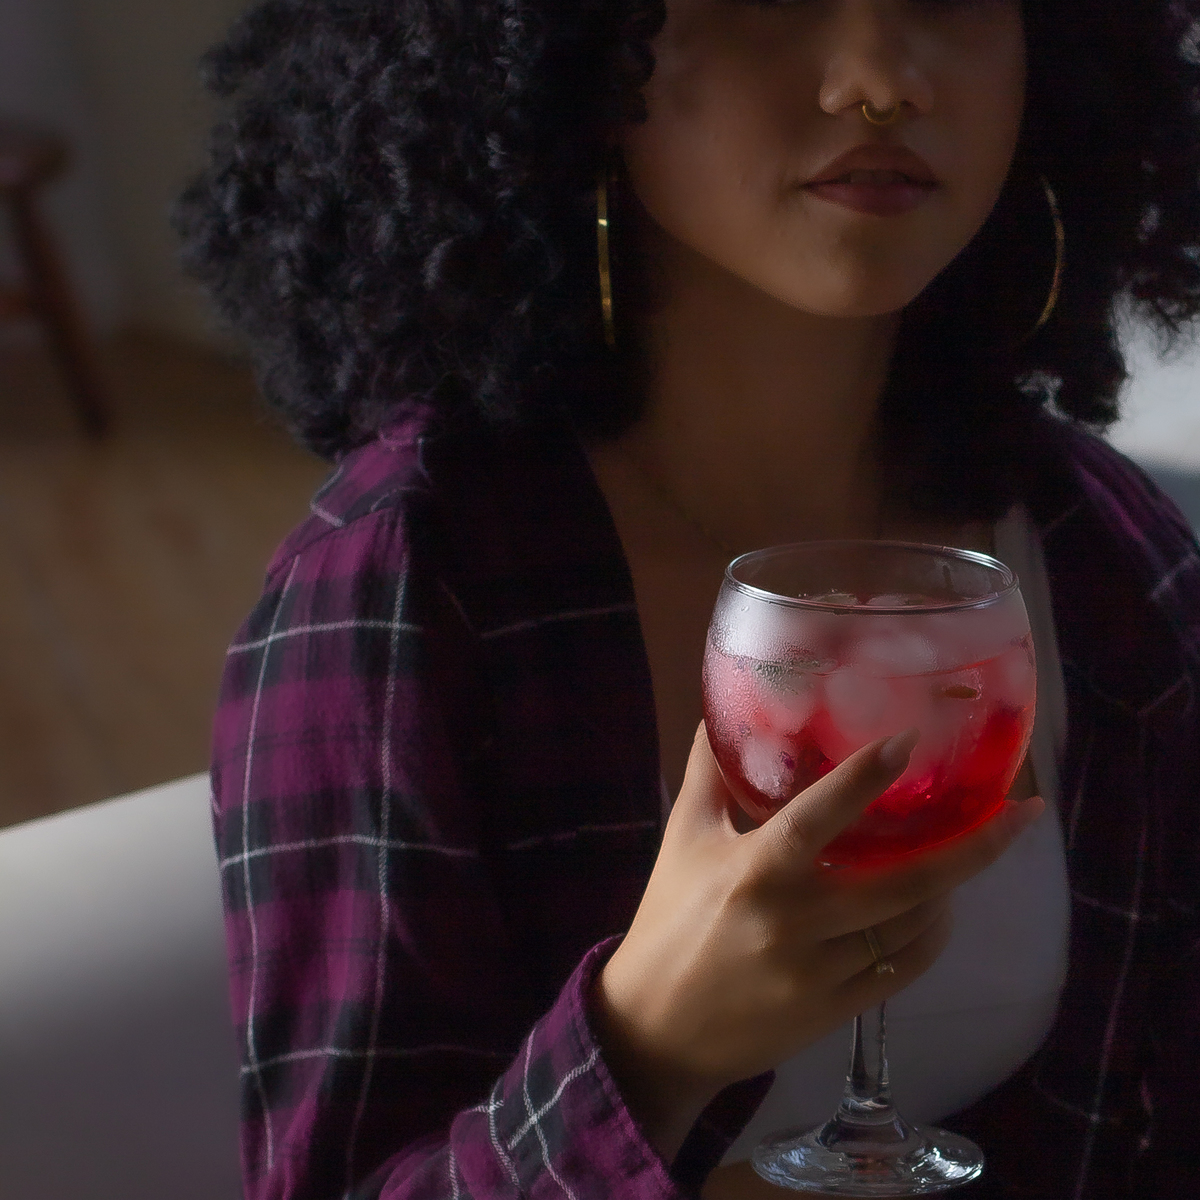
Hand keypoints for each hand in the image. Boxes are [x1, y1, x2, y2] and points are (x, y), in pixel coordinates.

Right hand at [589, 723, 1043, 1162]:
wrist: (655, 1028)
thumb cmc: (667, 920)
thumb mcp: (682, 840)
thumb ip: (708, 774)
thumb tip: (717, 712)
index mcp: (755, 869)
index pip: (821, 814)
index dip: (869, 775)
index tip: (912, 740)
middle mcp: (795, 919)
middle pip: (905, 882)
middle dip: (974, 848)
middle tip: (1022, 814)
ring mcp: (819, 970)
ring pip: (913, 926)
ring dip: (953, 889)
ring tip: (971, 853)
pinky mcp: (834, 1011)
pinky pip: (902, 967)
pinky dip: (930, 935)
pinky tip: (939, 909)